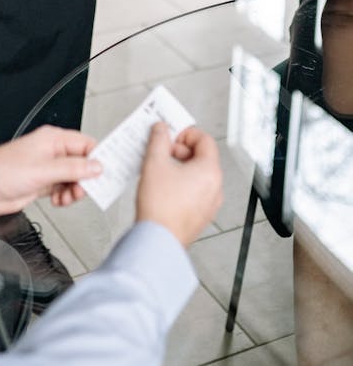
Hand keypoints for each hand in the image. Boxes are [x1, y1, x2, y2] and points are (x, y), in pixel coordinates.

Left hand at [0, 125, 102, 216]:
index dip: (98, 157)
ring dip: (75, 190)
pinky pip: (63, 189)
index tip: (107, 172)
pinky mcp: (41, 184)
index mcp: (52, 139)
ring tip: (68, 198)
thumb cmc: (0, 171)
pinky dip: (65, 197)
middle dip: (86, 178)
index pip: (85, 144)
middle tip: (85, 190)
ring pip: (74, 178)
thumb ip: (72, 168)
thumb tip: (96, 166)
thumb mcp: (43, 170)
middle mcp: (51, 152)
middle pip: (82, 163)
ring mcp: (46, 168)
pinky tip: (59, 201)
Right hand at [135, 123, 222, 247]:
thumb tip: (161, 129)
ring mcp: (210, 204)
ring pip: (197, 175)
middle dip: (179, 151)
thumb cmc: (161, 207)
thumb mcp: (154, 162)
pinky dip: (181, 184)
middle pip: (201, 157)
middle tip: (161, 152)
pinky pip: (194, 191)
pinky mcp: (201, 215)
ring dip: (180, 167)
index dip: (185, 134)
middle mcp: (215, 187)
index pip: (205, 140)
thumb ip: (158, 139)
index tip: (171, 136)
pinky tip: (162, 187)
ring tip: (159, 170)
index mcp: (210, 172)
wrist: (158, 240)